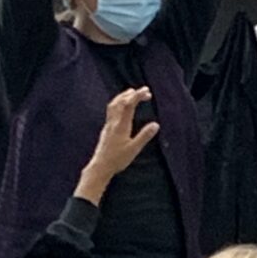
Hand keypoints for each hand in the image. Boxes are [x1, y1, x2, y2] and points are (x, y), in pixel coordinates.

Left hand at [76, 88, 159, 204]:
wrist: (100, 166)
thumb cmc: (117, 159)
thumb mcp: (134, 149)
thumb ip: (144, 136)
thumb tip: (156, 124)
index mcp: (121, 125)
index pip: (129, 105)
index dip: (137, 95)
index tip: (147, 91)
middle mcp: (113, 122)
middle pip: (121, 101)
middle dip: (133, 94)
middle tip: (145, 92)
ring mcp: (108, 125)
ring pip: (114, 104)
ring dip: (123, 96)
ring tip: (132, 92)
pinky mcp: (106, 128)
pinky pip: (111, 110)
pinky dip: (118, 102)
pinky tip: (121, 107)